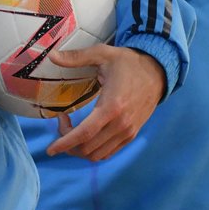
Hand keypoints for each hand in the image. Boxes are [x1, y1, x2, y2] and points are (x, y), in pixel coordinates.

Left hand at [44, 44, 164, 160]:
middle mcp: (120, 124)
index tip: (51, 149)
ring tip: (72, 129)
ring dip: (79, 148)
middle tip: (62, 122)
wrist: (157, 72)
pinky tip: (86, 135)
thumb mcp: (103, 54)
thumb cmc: (128, 63)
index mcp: (111, 106)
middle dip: (68, 142)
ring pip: (97, 154)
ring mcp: (127, 132)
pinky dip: (93, 150)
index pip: (84, 133)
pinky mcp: (131, 135)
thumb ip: (76, 57)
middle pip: (87, 148)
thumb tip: (52, 56)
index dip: (65, 143)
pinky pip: (108, 152)